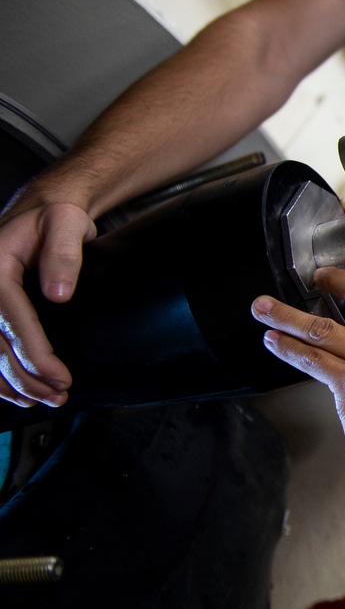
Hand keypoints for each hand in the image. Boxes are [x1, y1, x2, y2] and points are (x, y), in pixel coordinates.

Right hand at [0, 200, 95, 406]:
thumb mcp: (67, 224)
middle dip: (26, 377)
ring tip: (42, 400)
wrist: (44, 210)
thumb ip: (64, 255)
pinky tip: (17, 392)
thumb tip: (59, 294)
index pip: (12, 321)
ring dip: (12, 382)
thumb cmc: (56, 216)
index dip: (35, 355)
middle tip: (57, 396)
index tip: (60, 377)